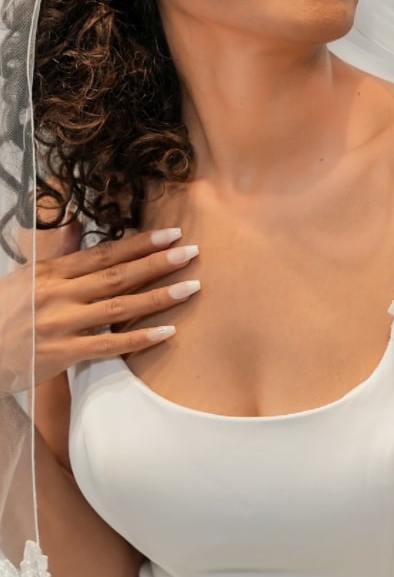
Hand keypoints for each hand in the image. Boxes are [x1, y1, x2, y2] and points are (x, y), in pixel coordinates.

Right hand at [0, 226, 199, 393]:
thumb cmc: (1, 313)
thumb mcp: (24, 277)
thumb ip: (57, 254)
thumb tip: (77, 223)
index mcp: (50, 272)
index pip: (103, 253)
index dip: (139, 243)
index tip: (171, 234)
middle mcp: (58, 294)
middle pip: (117, 275)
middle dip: (157, 262)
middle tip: (192, 252)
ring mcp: (61, 324)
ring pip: (119, 307)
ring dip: (158, 296)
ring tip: (191, 287)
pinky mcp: (62, 353)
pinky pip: (108, 345)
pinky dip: (139, 339)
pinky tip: (167, 332)